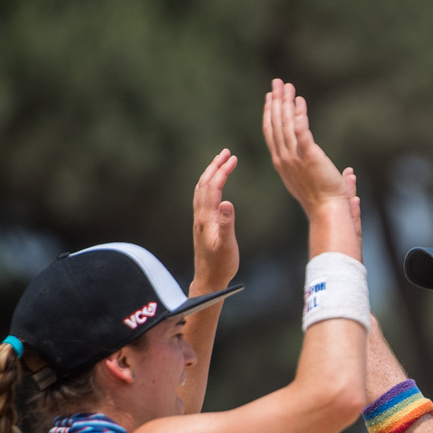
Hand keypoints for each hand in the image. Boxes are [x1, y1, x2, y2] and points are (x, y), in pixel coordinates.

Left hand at [192, 149, 238, 290]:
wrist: (209, 280)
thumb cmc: (221, 264)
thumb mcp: (227, 245)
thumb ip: (227, 223)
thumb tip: (227, 202)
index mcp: (207, 218)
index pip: (213, 187)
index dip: (222, 170)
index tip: (232, 158)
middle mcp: (200, 216)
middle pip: (205, 184)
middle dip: (215, 166)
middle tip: (227, 153)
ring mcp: (200, 220)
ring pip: (202, 190)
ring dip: (210, 174)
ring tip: (221, 163)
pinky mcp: (202, 225)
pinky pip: (202, 198)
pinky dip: (208, 185)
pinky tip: (214, 186)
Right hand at [263, 78, 350, 216]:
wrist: (327, 211)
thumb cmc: (321, 199)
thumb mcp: (306, 178)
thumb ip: (305, 161)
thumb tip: (310, 153)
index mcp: (282, 163)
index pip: (271, 133)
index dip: (270, 113)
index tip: (271, 97)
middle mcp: (284, 159)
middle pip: (276, 124)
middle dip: (276, 101)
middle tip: (277, 82)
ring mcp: (295, 158)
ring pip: (286, 124)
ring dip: (286, 103)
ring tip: (287, 86)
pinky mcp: (310, 156)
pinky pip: (302, 132)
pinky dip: (300, 116)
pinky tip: (300, 102)